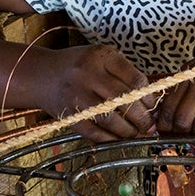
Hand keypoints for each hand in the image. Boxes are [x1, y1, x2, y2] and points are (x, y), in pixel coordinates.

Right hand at [21, 44, 154, 141]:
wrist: (40, 75)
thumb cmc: (79, 66)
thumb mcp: (102, 58)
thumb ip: (125, 73)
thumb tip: (152, 101)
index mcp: (101, 56)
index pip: (135, 80)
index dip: (149, 97)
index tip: (153, 106)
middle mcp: (87, 74)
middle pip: (124, 100)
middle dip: (142, 117)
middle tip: (150, 126)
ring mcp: (76, 95)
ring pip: (110, 119)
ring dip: (128, 130)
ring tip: (137, 133)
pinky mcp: (68, 114)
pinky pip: (93, 132)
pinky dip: (109, 138)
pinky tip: (118, 138)